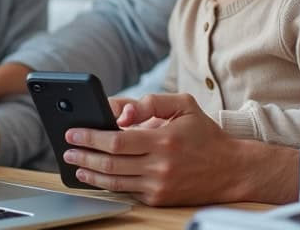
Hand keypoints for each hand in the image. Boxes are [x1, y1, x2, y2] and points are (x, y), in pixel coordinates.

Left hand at [62, 93, 251, 204]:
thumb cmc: (204, 134)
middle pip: (110, 162)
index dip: (90, 137)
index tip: (73, 133)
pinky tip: (97, 175)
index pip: (117, 140)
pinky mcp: (159, 198)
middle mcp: (160, 165)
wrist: (231, 170)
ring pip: (114, 181)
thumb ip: (150, 102)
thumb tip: (119, 111)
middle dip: (83, 155)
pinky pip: (127, 191)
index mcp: (164, 139)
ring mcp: (159, 185)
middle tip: (67, 150)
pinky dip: (108, 183)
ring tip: (76, 164)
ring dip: (90, 173)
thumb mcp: (183, 105)